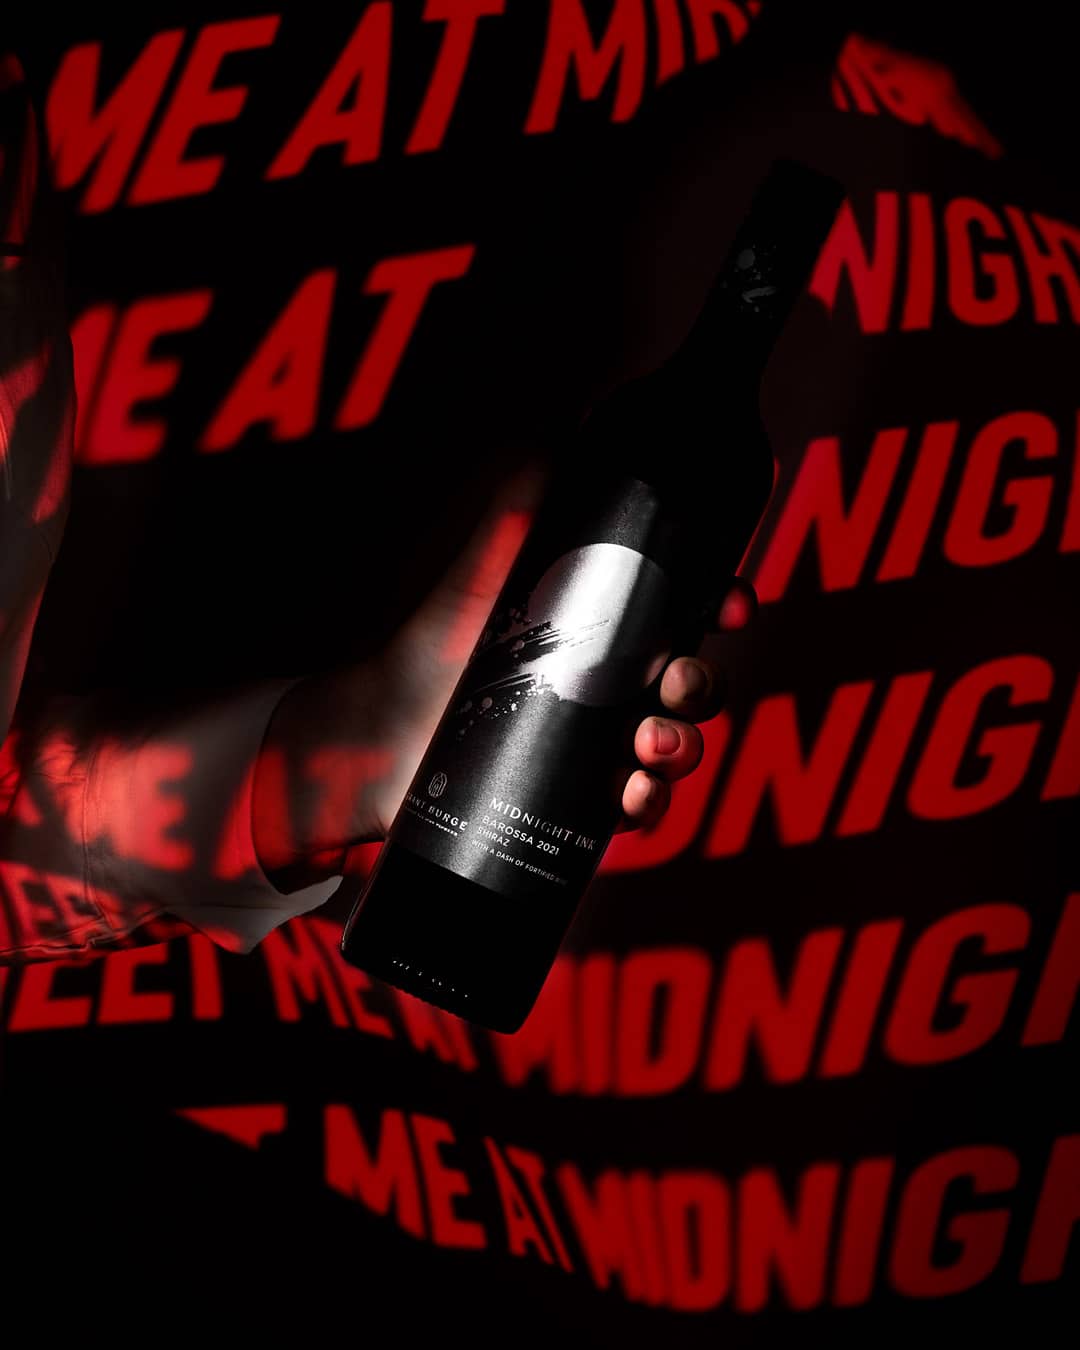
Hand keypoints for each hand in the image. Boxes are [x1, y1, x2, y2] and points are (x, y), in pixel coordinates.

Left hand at [252, 460, 756, 886]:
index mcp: (612, 626)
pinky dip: (650, 806)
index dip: (725, 607)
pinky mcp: (578, 802)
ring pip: (675, 749)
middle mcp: (616, 687)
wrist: (383, 720)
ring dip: (683, 748)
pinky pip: (638, 809)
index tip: (732, 606)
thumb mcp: (491, 555)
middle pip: (693, 685)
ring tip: (648, 746)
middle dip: (702, 685)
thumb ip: (530, 493)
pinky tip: (633, 798)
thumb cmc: (444, 631)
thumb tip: (577, 425)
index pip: (691, 615)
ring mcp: (600, 747)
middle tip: (676, 683)